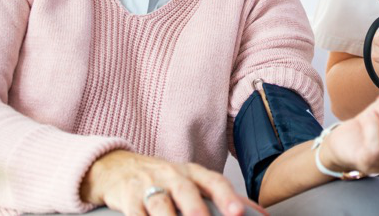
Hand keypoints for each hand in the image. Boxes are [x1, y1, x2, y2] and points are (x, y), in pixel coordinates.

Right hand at [80, 150, 264, 215]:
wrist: (116, 167)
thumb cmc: (164, 179)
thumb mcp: (192, 182)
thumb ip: (223, 198)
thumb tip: (262, 214)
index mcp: (192, 172)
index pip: (213, 181)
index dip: (227, 196)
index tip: (238, 213)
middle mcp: (171, 176)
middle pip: (185, 190)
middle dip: (196, 209)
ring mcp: (147, 185)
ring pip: (159, 203)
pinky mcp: (127, 198)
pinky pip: (135, 213)